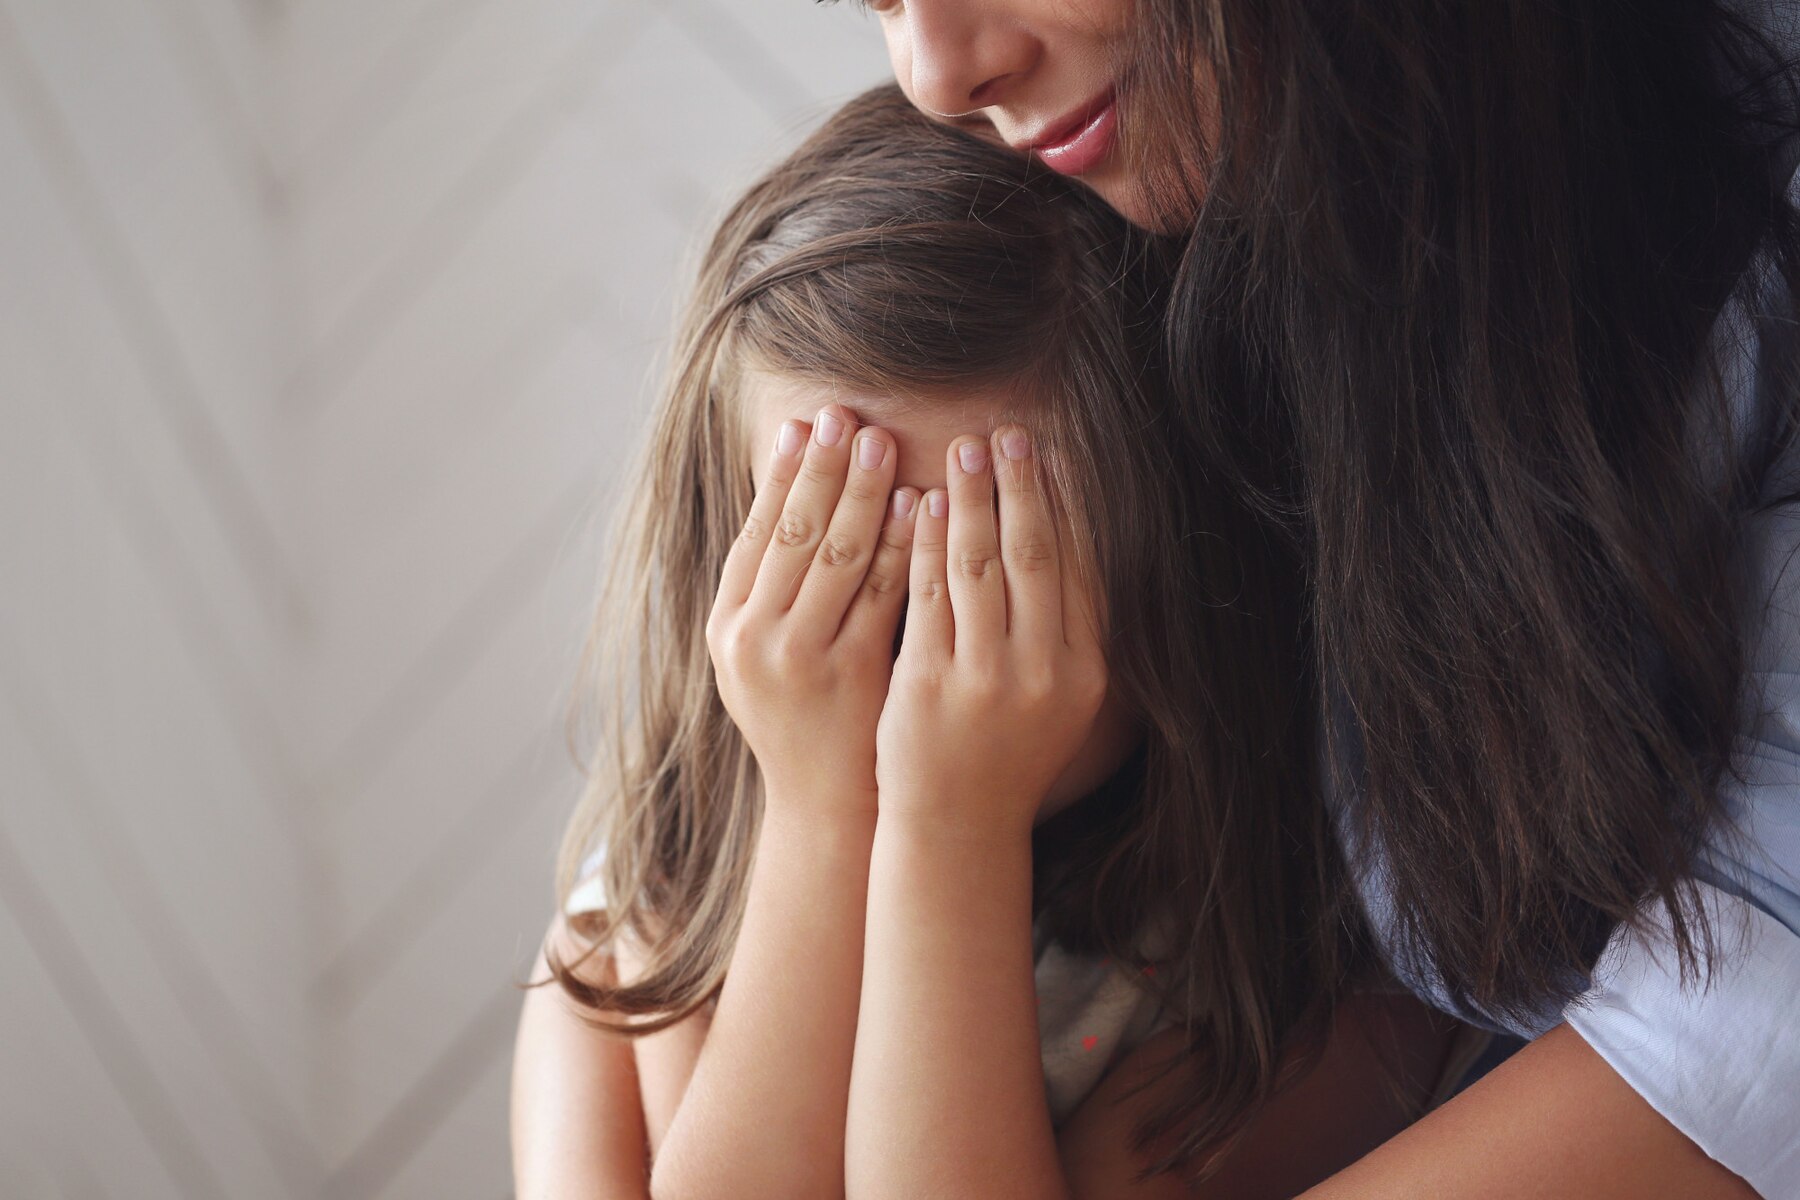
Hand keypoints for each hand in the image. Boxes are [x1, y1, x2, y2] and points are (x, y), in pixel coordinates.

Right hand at [706, 402, 918, 815]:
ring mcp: (803, 658)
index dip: (782, 473)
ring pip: (839, 555)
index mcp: (727, 625)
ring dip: (865, 494)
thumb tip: (796, 484)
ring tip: (887, 446)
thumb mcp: (765, 651)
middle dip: (824, 468)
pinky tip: (923, 507)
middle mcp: (755, 639)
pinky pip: (884, 593)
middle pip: (795, 533)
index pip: (755, 531)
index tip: (807, 423)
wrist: (828, 804)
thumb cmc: (806, 714)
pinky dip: (901, 544)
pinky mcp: (854, 674)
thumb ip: (774, 583)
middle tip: (850, 416)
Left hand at [875, 425, 1107, 838]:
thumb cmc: (1006, 754)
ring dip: (973, 500)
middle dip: (1021, 487)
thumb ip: (1071, 632)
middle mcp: (1042, 673)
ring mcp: (985, 679)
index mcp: (1085, 672)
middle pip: (1033, 557)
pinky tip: (925, 503)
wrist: (956, 827)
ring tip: (965, 450)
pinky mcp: (929, 684)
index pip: (1081, 569)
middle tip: (1009, 433)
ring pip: (978, 567)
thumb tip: (1077, 542)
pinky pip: (928, 596)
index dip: (1067, 506)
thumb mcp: (1062, 701)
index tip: (1055, 455)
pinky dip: (927, 544)